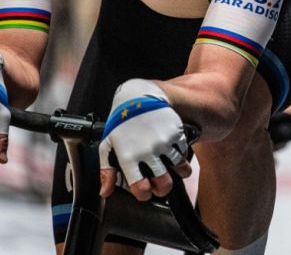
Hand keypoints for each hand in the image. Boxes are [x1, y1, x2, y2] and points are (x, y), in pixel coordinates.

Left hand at [99, 79, 192, 201]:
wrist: (139, 97)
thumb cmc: (121, 122)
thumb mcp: (108, 145)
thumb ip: (106, 171)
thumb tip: (106, 192)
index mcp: (129, 157)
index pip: (141, 189)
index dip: (144, 195)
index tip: (145, 191)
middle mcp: (148, 152)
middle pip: (164, 184)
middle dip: (163, 189)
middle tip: (161, 185)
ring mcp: (164, 142)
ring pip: (180, 169)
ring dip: (179, 172)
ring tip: (174, 169)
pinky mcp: (176, 133)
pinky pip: (185, 152)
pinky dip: (182, 155)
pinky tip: (174, 151)